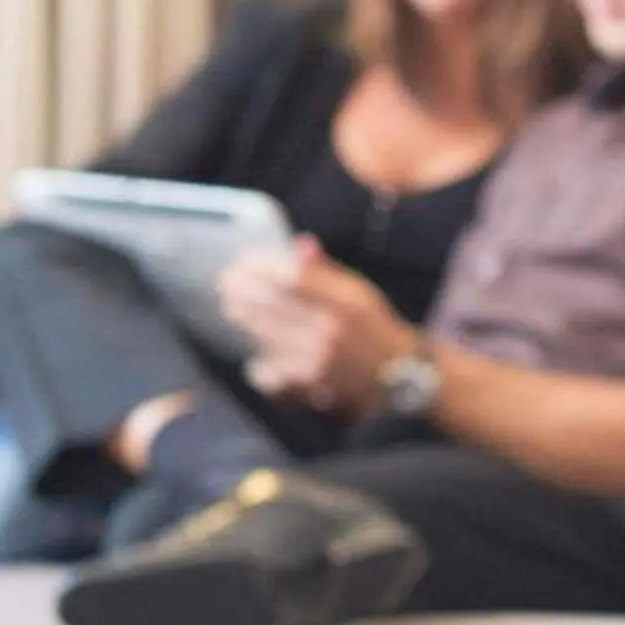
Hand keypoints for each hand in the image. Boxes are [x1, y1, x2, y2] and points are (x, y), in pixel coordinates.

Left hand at [215, 237, 409, 409]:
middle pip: (274, 302)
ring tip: (232, 308)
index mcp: (348, 299)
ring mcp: (321, 354)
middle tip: (225, 283)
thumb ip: (327, 272)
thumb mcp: (359, 294)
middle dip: (244, 290)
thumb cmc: (374, 330)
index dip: (262, 266)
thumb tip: (300, 243)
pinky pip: (271, 369)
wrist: (400, 379)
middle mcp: (334, 325)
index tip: (243, 260)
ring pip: (267, 333)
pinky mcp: (310, 381)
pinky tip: (256, 361)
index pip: (294, 275)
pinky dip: (260, 366)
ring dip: (245, 319)